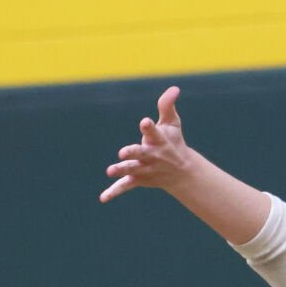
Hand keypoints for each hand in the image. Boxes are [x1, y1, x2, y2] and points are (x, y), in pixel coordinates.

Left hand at [100, 86, 191, 201]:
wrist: (182, 172)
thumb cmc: (174, 142)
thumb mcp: (173, 124)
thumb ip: (167, 106)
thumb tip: (174, 88)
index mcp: (160, 141)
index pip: (154, 132)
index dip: (148, 128)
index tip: (144, 122)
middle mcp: (152, 156)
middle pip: (141, 154)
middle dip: (133, 153)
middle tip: (123, 152)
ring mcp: (145, 169)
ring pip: (132, 170)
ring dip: (121, 170)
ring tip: (110, 171)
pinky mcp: (138, 179)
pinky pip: (125, 186)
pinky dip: (114, 192)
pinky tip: (103, 198)